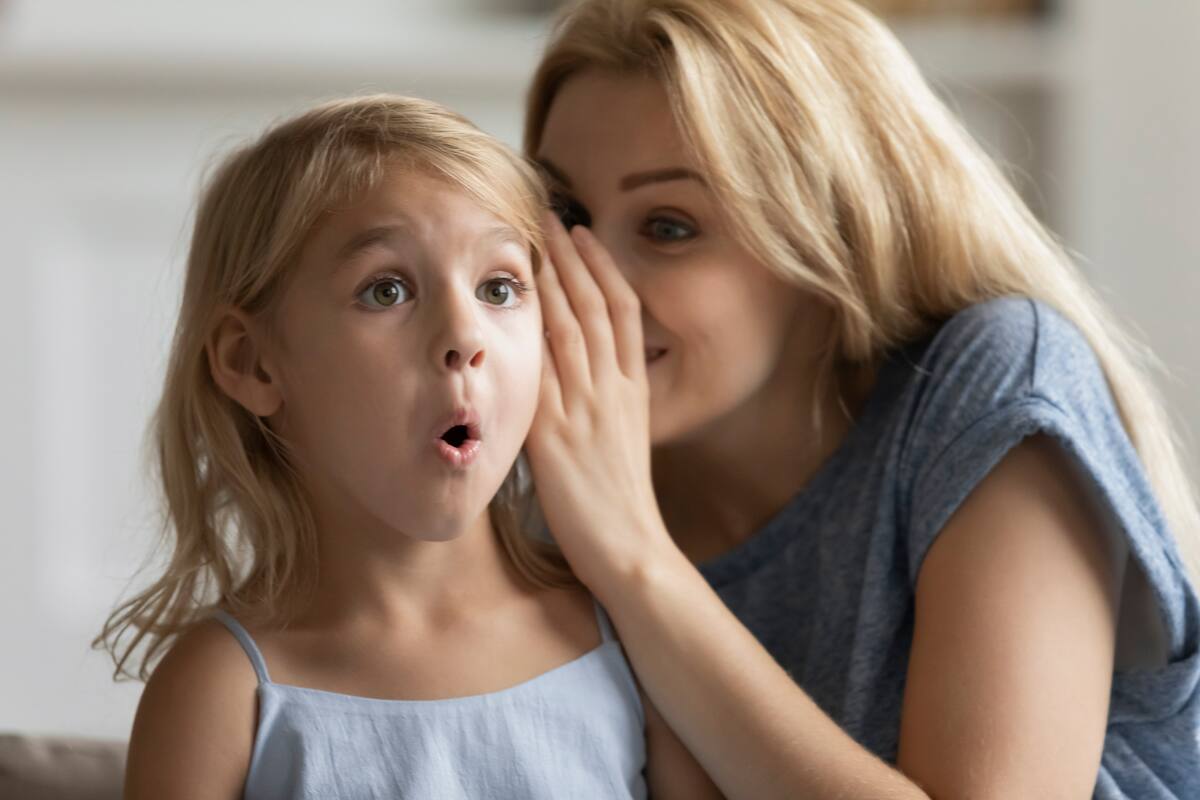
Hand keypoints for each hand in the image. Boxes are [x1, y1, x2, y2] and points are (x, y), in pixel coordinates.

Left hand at [525, 213, 676, 593]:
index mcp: (634, 392)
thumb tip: (579, 381)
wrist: (631, 550)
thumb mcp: (627, 443)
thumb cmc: (623, 506)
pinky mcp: (555, 437)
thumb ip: (606, 407)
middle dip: (573, 259)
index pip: (623, 313)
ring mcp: (585, 411)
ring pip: (571, 331)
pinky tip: (515, 309)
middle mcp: (613, 391)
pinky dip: (531, 336)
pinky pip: (543, 376)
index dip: (604, 269)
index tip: (585, 236)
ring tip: (536, 243)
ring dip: (552, 283)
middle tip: (551, 217)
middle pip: (595, 309)